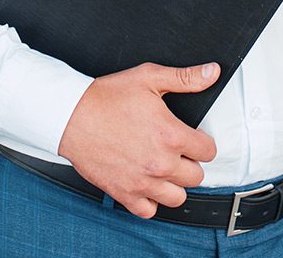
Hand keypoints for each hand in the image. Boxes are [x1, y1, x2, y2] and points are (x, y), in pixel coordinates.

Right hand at [57, 61, 219, 218]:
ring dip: (174, 183)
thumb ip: (185, 77)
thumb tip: (211, 73)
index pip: (208, 151)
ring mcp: (143, 181)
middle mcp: (161, 163)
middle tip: (176, 149)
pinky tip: (147, 182)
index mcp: (171, 135)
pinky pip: (150, 210)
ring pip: (177, 197)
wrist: (71, 116)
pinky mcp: (125, 193)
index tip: (192, 136)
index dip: (202, 141)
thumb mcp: (149, 77)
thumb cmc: (107, 97)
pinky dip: (151, 200)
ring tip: (164, 167)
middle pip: (196, 176)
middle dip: (190, 161)